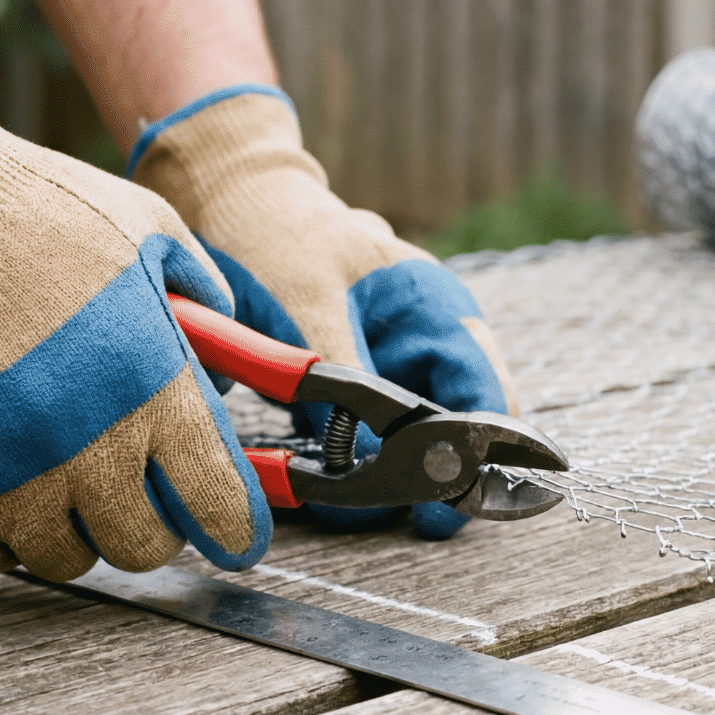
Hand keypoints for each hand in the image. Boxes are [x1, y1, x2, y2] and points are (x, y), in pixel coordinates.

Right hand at [0, 22, 269, 580]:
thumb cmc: (22, 207)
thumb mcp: (146, 229)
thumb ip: (202, 293)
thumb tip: (226, 354)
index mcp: (154, 389)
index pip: (220, 506)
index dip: (234, 529)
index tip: (232, 534)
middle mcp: (89, 447)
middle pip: (142, 548)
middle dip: (148, 525)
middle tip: (133, 490)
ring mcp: (10, 476)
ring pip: (63, 559)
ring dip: (69, 528)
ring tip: (58, 476)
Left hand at [129, 88, 518, 537]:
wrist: (228, 200)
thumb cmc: (275, 233)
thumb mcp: (306, 301)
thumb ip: (335, 375)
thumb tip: (352, 452)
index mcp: (437, 308)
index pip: (486, 392)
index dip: (476, 453)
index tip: (445, 504)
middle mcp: (427, 337)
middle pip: (456, 425)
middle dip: (427, 474)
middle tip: (390, 514)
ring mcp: (394, 359)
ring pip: (412, 439)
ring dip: (385, 473)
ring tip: (340, 500)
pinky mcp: (357, 379)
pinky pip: (368, 433)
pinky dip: (352, 459)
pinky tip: (319, 479)